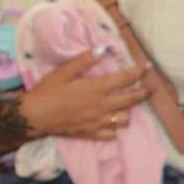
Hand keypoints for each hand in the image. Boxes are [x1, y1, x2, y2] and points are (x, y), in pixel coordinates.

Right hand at [19, 48, 149, 141]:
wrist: (34, 116)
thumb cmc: (47, 91)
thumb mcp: (63, 71)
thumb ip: (84, 61)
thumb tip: (103, 49)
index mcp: (96, 88)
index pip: (124, 79)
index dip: (138, 72)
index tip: (146, 67)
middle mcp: (101, 106)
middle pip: (131, 100)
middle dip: (143, 93)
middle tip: (149, 89)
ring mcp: (98, 122)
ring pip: (124, 119)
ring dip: (128, 111)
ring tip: (127, 106)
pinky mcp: (91, 133)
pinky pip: (111, 134)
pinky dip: (115, 128)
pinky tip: (112, 123)